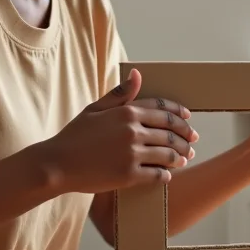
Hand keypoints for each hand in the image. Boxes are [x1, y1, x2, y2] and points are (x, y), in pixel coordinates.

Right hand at [43, 69, 198, 193]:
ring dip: (180, 156)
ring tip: (185, 158)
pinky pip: (158, 174)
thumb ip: (119, 94)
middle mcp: (133, 131)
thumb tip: (138, 74)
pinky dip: (167, 174)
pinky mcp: (130, 175)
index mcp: (126, 112)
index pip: (163, 109)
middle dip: (186, 136)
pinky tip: (169, 174)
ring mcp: (132, 154)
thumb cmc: (74, 136)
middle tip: (193, 141)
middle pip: (171, 131)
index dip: (179, 114)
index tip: (188, 118)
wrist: (57, 165)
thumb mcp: (95, 109)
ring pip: (168, 153)